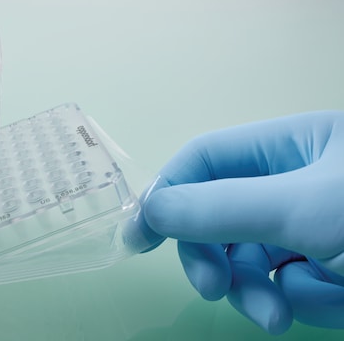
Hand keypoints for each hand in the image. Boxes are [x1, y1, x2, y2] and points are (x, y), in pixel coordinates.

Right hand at [133, 110, 343, 333]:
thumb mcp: (305, 210)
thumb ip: (224, 208)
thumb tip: (152, 209)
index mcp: (290, 146)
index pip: (206, 160)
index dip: (168, 193)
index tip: (139, 238)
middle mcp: (294, 182)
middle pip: (220, 217)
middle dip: (215, 259)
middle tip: (214, 289)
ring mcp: (310, 227)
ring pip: (251, 261)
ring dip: (259, 292)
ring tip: (279, 317)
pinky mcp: (325, 268)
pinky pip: (287, 287)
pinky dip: (305, 302)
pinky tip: (337, 301)